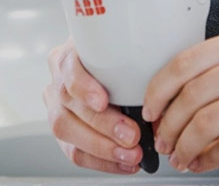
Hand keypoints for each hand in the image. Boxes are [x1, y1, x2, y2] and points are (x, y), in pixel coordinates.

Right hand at [43, 39, 146, 173]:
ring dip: (102, 147)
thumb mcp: (131, 58)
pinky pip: (75, 151)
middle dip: (102, 124)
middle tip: (131, 135)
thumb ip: (138, 72)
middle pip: (69, 102)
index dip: (83, 86)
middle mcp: (59, 80)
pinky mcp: (65, 133)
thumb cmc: (126, 64)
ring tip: (130, 154)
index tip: (103, 101)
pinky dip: (102, 161)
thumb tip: (162, 102)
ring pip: (66, 130)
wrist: (119, 72)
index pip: (68, 66)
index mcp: (71, 54)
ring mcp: (57, 107)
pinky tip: (123, 163)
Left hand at [141, 22, 218, 172]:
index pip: (187, 59)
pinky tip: (206, 163)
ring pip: (203, 121)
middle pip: (189, 92)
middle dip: (167, 122)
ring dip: (184, 143)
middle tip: (163, 138)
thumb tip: (194, 98)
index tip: (151, 106)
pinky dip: (209, 159)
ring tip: (182, 155)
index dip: (159, 87)